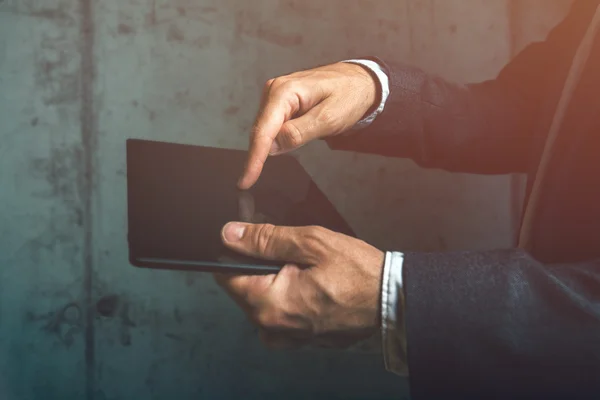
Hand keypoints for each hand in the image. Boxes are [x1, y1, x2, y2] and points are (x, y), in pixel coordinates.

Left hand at [214, 222, 384, 348]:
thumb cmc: (357, 273)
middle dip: (259, 266)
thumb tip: (229, 234)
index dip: (235, 252)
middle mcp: (273, 328)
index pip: (225, 276)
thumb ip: (265, 239)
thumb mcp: (310, 243)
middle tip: (292, 252)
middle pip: (244, 289)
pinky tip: (312, 286)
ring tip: (305, 269)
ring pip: (263, 302)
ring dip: (275, 282)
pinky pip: (282, 315)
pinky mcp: (302, 339)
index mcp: (269, 305)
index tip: (254, 240)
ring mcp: (288, 337)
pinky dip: (289, 298)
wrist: (392, 300)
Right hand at [238, 62, 378, 189]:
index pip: (263, 131)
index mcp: (285, 91)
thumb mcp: (329, 118)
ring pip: (264, 130)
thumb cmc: (350, 95)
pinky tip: (279, 148)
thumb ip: (299, 133)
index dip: (253, 159)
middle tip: (250, 180)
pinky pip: (272, 126)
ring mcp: (276, 95)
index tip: (245, 181)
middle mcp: (275, 90)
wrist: (361, 80)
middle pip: (260, 132)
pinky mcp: (281, 102)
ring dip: (266, 148)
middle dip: (257, 156)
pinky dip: (274, 140)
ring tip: (270, 162)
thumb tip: (272, 148)